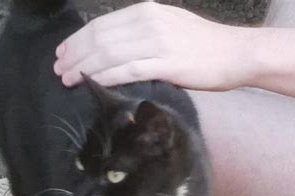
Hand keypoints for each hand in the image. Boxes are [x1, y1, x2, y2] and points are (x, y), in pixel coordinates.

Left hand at [54, 2, 253, 90]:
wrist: (235, 54)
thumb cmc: (200, 45)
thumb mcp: (166, 28)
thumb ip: (139, 34)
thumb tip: (111, 50)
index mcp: (146, 12)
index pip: (101, 25)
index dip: (78, 41)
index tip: (62, 54)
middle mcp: (149, 23)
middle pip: (100, 39)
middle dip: (75, 55)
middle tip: (59, 70)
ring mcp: (158, 43)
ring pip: (109, 54)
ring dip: (84, 68)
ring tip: (68, 80)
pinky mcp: (167, 64)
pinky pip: (128, 70)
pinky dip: (106, 77)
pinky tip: (92, 84)